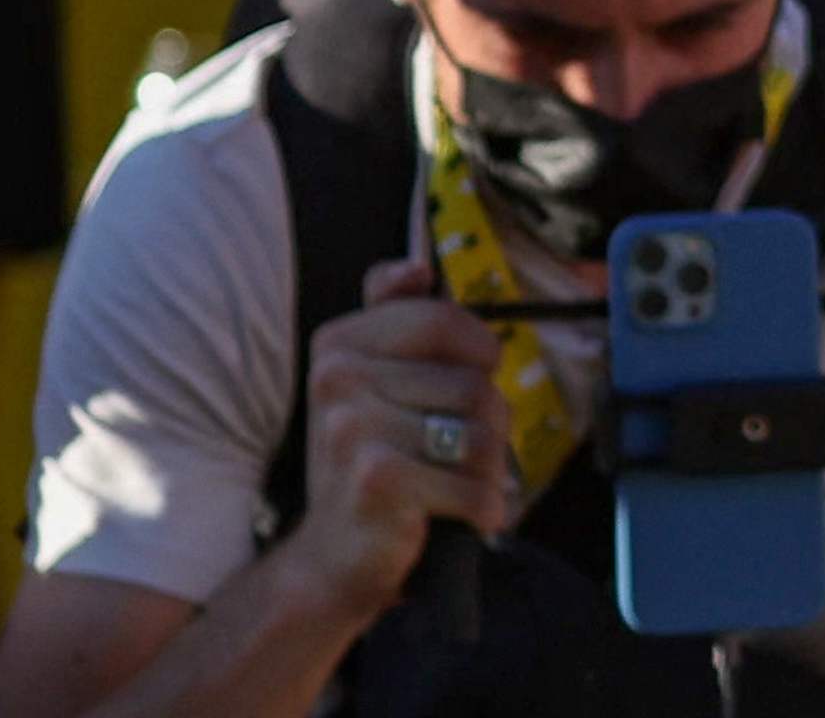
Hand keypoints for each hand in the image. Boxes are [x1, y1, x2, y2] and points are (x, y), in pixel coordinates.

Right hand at [284, 262, 519, 623]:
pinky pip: (471, 483)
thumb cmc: (370, 461)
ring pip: (480, 432)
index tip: (474, 375)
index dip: (478, 351)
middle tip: (466, 451)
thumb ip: (392, 316)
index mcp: (338, 342)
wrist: (333, 556)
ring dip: (491, 468)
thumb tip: (416, 267)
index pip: (441, 319)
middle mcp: (337, 378)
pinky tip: (466, 515)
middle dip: (490, 423)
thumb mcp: (372, 382)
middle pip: (472, 381)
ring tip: (464, 482)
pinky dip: (484, 506)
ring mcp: (353, 428)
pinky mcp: (376, 479)